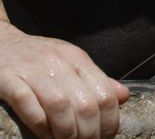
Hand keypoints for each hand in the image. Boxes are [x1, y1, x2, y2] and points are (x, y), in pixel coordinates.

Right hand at [0, 21, 128, 138]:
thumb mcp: (71, 62)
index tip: (106, 136)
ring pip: (60, 106)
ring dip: (66, 132)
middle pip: (85, 104)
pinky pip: (28, 105)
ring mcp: (33, 71)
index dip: (110, 121)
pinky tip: (44, 135)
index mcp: (78, 59)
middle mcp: (58, 63)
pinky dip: (39, 125)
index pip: (105, 94)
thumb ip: (96, 80)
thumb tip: (123, 96)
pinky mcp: (9, 79)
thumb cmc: (38, 58)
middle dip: (89, 132)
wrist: (1, 43)